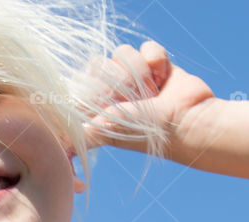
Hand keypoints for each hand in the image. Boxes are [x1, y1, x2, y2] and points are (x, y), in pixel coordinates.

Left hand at [79, 41, 214, 154]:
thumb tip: (61, 148)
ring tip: (152, 90)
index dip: (92, 85)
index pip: (82, 80)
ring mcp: (136, 76)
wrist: (186, 121)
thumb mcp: (109, 133)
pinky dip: (155, 59)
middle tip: (132, 98)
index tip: (106, 102)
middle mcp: (116, 90)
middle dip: (117, 78)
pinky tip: (163, 76)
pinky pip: (145, 47)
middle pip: (100, 63)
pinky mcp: (157, 64)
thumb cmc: (147, 132)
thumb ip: (86, 135)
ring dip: (138, 70)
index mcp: (101, 105)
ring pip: (122, 52)